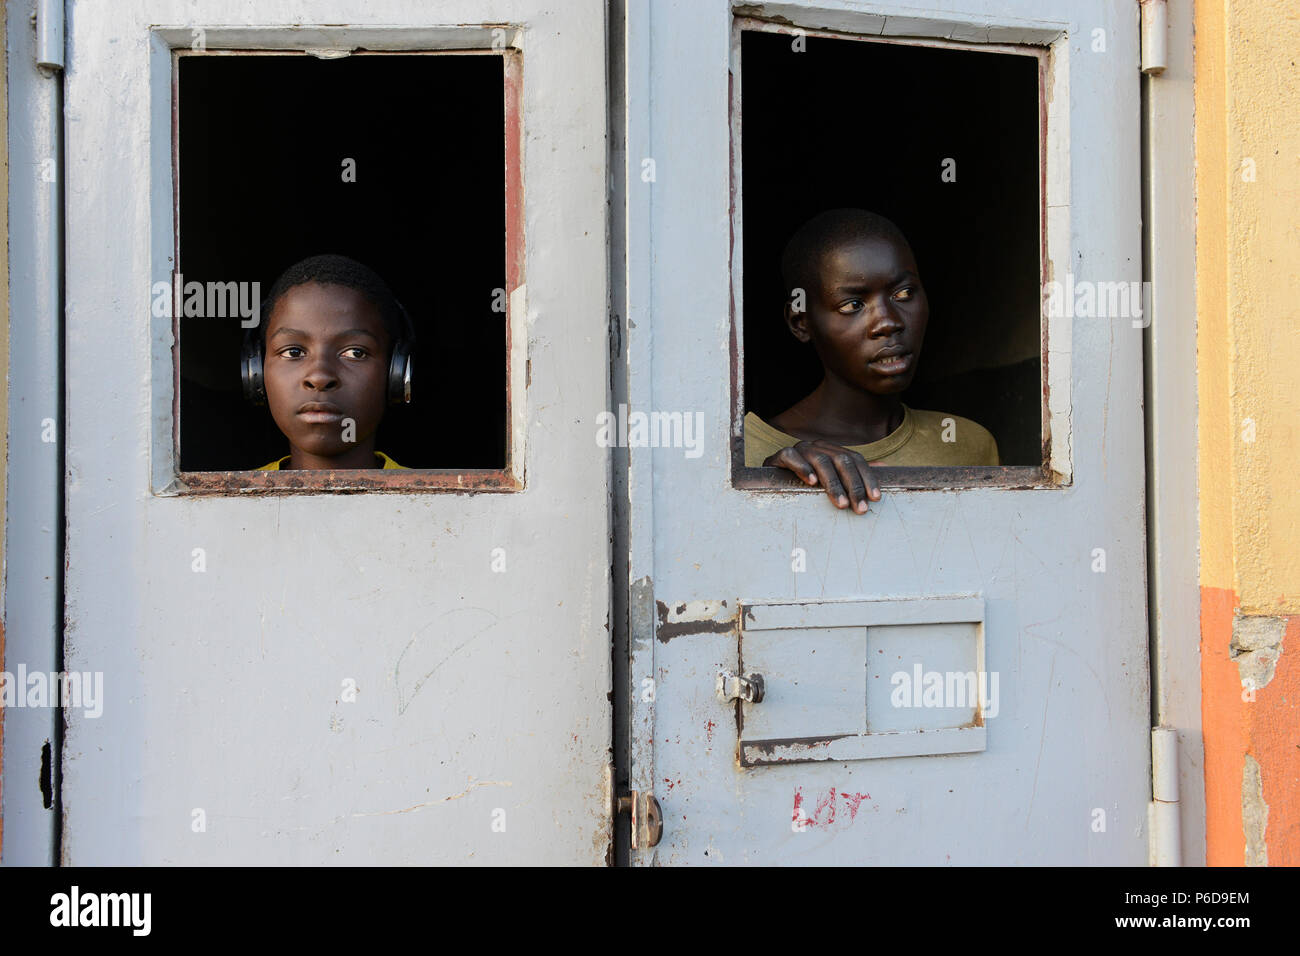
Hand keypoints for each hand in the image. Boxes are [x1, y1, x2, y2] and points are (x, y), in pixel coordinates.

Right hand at [763, 440, 881, 513]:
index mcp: (832, 450)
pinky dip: (802, 468)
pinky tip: (811, 482)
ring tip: (841, 504)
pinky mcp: (781, 455)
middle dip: (854, 486)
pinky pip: (792, 457)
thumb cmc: (806, 482)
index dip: (867, 478)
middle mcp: (818, 447)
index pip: (856, 460)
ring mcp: (800, 450)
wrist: (772, 479)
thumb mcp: (833, 478)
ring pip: (821, 461)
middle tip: (860, 508)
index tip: (876, 498)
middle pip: (842, 460)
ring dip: (833, 484)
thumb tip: (885, 468)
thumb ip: (856, 474)